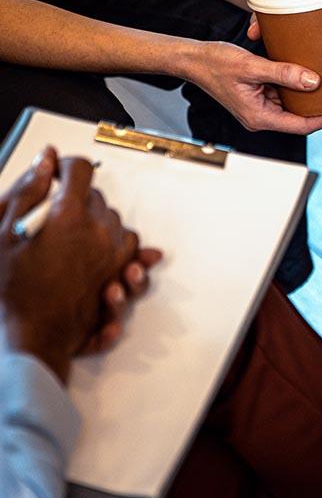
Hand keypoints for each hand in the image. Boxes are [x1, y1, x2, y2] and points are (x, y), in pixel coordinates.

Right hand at [0, 150, 154, 381]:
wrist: (29, 336)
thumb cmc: (12, 292)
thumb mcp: (4, 233)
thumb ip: (28, 192)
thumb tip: (45, 160)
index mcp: (70, 216)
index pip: (80, 171)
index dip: (65, 167)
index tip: (55, 173)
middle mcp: (100, 232)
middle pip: (98, 199)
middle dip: (77, 199)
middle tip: (52, 213)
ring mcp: (114, 255)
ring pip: (117, 223)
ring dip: (99, 223)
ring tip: (73, 236)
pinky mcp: (119, 275)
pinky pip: (132, 251)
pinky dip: (122, 248)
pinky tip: (105, 251)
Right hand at [189, 41, 321, 134]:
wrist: (192, 58)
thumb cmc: (215, 62)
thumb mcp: (251, 66)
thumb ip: (283, 73)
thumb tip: (315, 81)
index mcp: (260, 117)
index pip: (304, 124)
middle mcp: (262, 117)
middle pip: (304, 118)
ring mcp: (262, 107)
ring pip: (297, 107)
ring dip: (320, 99)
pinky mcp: (261, 96)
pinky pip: (288, 96)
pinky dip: (304, 90)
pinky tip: (319, 80)